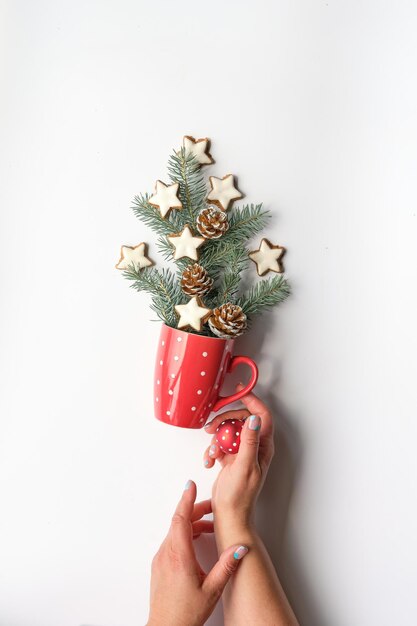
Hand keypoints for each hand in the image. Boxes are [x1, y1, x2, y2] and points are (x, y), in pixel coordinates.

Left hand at [148, 480, 248, 625]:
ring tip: (210, 527)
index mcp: (179, 556)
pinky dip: (184, 535)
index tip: (191, 485)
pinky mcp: (159, 565)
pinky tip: (197, 542)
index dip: (187, 500)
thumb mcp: (212, 589)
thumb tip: (241, 548)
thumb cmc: (185, 614)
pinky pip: (171, 541)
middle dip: (195, 510)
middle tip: (212, 508)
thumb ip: (227, 566)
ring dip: (191, 524)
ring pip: (175, 531)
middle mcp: (166, 554)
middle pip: (179, 522)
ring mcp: (160, 559)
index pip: (181, 519)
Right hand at [203, 387, 273, 531]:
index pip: (262, 416)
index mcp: (264, 446)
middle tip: (213, 427)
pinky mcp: (230, 456)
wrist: (229, 514)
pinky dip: (212, 450)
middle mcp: (254, 446)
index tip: (239, 391)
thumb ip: (249, 441)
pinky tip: (210, 461)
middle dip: (225, 420)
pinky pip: (220, 443)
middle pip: (241, 419)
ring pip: (228, 429)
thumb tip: (254, 419)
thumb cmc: (241, 496)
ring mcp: (241, 450)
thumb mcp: (245, 466)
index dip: (252, 401)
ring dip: (217, 437)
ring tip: (212, 451)